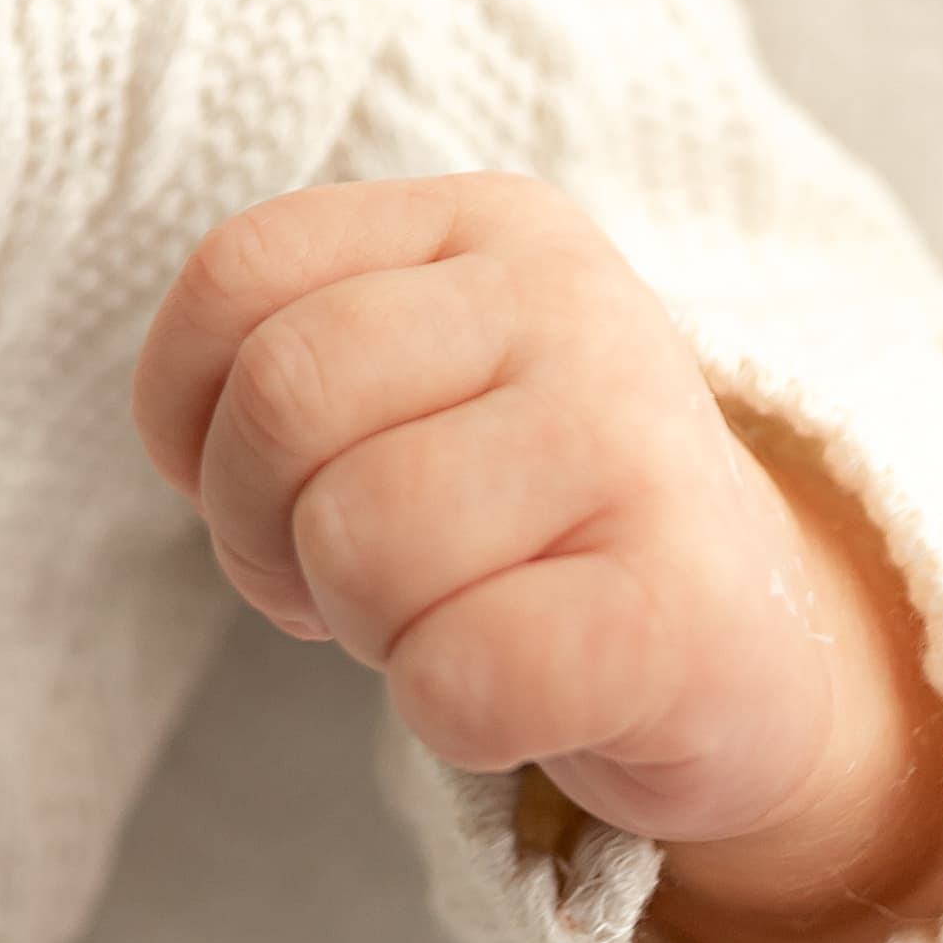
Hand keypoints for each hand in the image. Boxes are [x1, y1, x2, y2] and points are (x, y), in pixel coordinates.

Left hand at [133, 174, 942, 942]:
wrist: (753, 647)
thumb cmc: (527, 517)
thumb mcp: (414, 386)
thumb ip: (288, 364)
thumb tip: (190, 444)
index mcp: (490, 224)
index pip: (238, 275)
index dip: (189, 415)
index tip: (255, 485)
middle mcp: (571, 301)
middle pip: (284, 399)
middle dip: (262, 529)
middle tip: (343, 582)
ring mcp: (639, 444)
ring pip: (358, 538)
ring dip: (367, 625)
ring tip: (445, 623)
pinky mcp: (682, 608)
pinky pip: (462, 674)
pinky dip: (452, 718)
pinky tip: (519, 698)